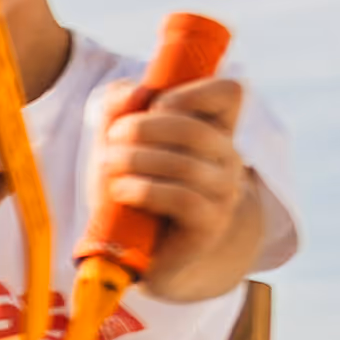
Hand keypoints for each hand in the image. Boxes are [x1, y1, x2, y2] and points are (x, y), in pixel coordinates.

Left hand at [90, 72, 255, 297]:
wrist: (138, 248)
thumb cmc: (130, 184)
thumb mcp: (117, 139)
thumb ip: (119, 105)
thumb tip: (135, 92)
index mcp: (213, 128)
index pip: (230, 92)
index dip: (194, 90)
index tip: (155, 103)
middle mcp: (227, 157)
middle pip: (196, 130)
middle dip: (147, 127)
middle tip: (114, 136)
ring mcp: (223, 193)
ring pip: (186, 165)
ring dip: (137, 159)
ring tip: (109, 164)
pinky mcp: (209, 225)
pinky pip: (183, 199)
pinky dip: (145, 190)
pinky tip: (121, 190)